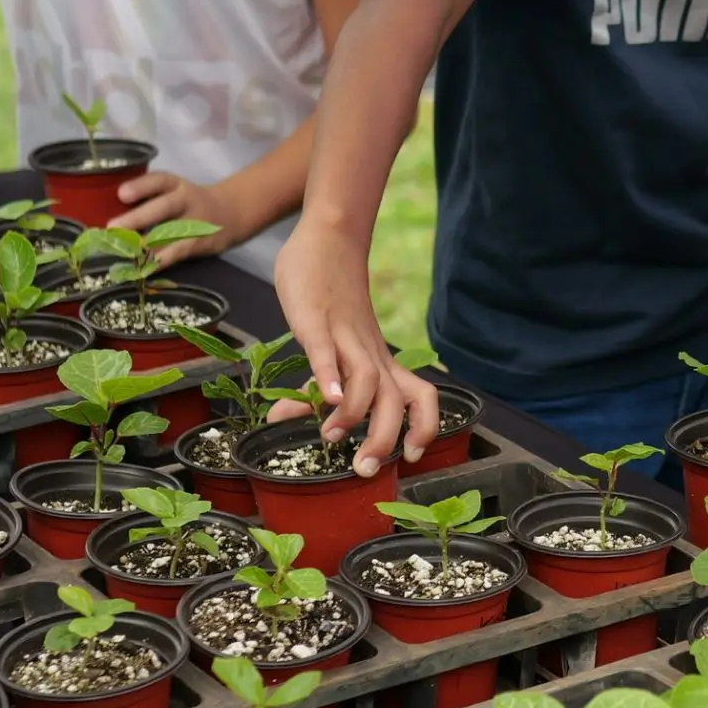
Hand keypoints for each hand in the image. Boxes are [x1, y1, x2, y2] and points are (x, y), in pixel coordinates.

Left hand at [110, 173, 249, 267]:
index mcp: (176, 185)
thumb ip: (148, 199)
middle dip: (139, 218)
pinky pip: (178, 253)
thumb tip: (104, 216)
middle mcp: (187, 201)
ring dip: (147, 244)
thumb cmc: (188, 203)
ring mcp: (196, 223)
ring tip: (125, 252)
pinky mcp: (200, 243)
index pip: (159, 181)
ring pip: (171, 233)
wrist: (231, 213)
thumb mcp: (174, 191)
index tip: (121, 194)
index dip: (141, 186)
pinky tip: (143, 268)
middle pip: (165, 207)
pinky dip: (160, 261)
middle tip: (113, 227)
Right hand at [273, 222, 438, 476]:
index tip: (409, 457)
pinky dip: (327, 376)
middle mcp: (371, 352)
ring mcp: (346, 335)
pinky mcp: (317, 319)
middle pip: (395, 401)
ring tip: (332, 435)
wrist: (329, 238)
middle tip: (362, 468)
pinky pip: (327, 350)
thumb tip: (282, 419)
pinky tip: (322, 398)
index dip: (425, 428)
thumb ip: (311, 385)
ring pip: (367, 380)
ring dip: (353, 413)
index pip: (421, 398)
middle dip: (385, 440)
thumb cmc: (332, 297)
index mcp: (381, 361)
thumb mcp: (326, 347)